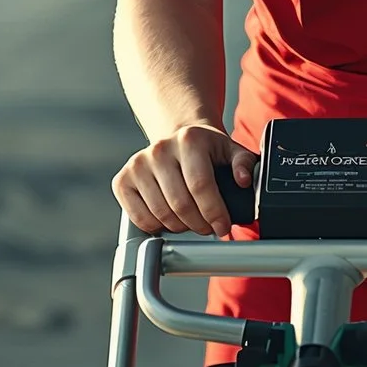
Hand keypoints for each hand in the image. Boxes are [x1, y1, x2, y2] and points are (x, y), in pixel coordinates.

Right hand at [113, 123, 254, 235]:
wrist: (177, 140)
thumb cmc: (206, 150)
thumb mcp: (230, 150)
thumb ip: (244, 163)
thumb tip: (244, 180)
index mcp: (189, 139)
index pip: (201, 185)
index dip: (214, 213)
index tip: (222, 226)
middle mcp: (160, 149)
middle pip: (180, 204)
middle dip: (199, 224)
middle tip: (208, 227)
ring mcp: (138, 164)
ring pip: (161, 214)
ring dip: (180, 227)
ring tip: (190, 221)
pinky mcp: (122, 180)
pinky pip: (139, 218)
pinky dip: (156, 227)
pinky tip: (169, 219)